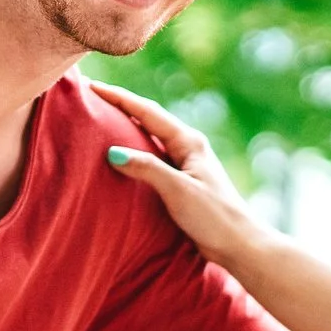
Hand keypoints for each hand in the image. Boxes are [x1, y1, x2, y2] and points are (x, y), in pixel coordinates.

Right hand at [92, 81, 260, 265]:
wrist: (239, 244)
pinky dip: (134, 150)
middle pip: (148, 119)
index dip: (119, 98)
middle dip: (120, 106)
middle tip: (91, 97)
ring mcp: (186, 164)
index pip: (147, 112)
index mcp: (188, 142)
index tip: (92, 86)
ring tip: (100, 118)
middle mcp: (187, 147)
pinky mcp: (183, 181)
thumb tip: (113, 152)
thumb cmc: (214, 216)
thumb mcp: (178, 190)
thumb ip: (147, 168)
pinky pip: (152, 157)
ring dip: (127, 127)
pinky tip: (122, 155)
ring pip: (150, 138)